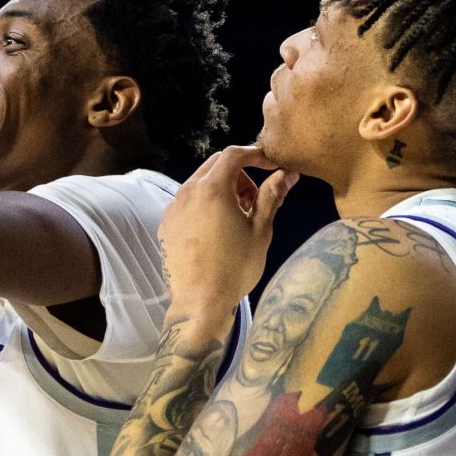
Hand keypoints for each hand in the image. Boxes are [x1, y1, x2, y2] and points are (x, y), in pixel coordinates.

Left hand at [160, 145, 298, 312]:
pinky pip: (188, 202)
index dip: (255, 155)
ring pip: (200, 183)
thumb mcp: (260, 229)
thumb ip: (272, 196)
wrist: (200, 301)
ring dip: (223, 188)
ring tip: (239, 216)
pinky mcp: (167, 225)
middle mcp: (187, 192)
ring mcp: (173, 209)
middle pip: (215, 165)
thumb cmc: (235, 266)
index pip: (234, 154)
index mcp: (211, 188)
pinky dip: (205, 204)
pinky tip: (218, 229)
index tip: (271, 166)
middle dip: (240, 173)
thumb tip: (288, 173)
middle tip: (256, 198)